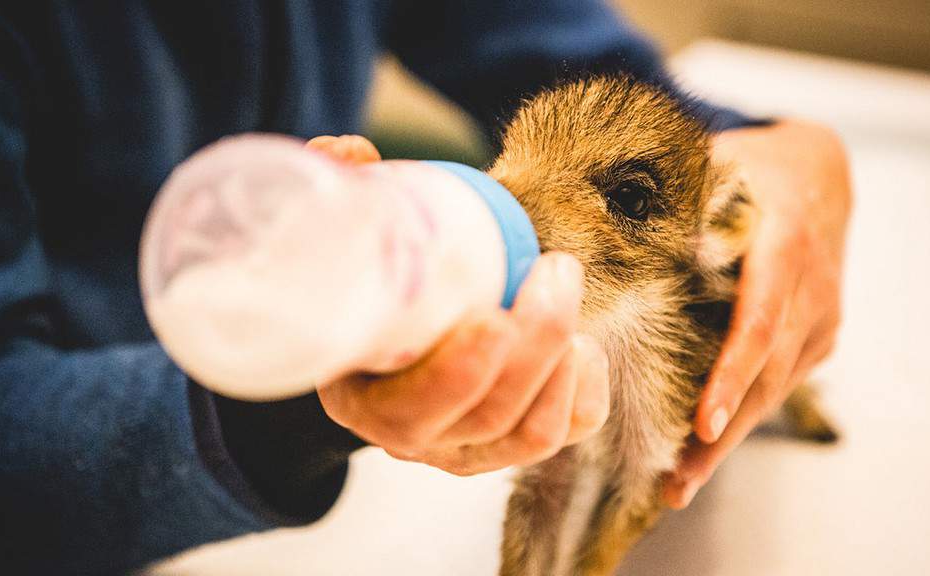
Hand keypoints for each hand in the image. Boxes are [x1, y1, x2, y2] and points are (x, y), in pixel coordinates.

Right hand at [308, 135, 610, 475]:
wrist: (401, 340)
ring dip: (562, 360)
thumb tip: (342, 152)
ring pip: (531, 432)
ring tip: (565, 287)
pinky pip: (568, 431)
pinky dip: (586, 389)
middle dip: (535, 344)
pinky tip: (583, 343)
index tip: (494, 317)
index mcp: (362, 400)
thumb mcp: (349, 253)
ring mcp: (471, 451)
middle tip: (557, 270)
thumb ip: (345, 201)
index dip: (456, 374)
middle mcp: (416, 439)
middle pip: (487, 416)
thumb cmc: (376, 290)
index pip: (410, 411)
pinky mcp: (517, 444)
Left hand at [663, 120, 851, 507]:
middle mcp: (811, 289)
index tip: (704, 422)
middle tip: (678, 480)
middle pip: (766, 373)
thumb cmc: (752, 170)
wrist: (820, 173)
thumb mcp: (718, 166)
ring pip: (774, 389)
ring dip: (728, 440)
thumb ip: (676, 199)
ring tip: (680, 482)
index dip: (731, 374)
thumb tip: (599, 229)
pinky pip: (778, 383)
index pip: (758, 320)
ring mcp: (820, 318)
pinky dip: (742, 416)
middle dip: (722, 433)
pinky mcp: (816, 337)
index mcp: (785, 241)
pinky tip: (705, 450)